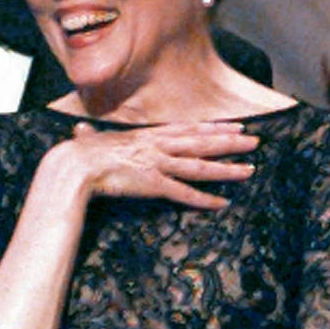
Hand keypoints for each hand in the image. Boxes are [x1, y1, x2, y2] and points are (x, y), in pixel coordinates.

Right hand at [66, 121, 258, 208]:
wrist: (74, 165)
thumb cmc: (79, 154)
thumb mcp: (90, 140)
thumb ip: (91, 136)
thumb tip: (79, 131)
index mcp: (148, 135)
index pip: (189, 129)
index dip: (214, 127)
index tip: (236, 126)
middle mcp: (158, 146)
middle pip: (202, 143)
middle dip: (230, 142)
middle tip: (255, 142)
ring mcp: (158, 164)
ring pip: (200, 166)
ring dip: (226, 169)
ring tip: (250, 170)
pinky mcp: (154, 184)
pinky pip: (184, 193)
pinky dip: (204, 199)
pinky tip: (222, 203)